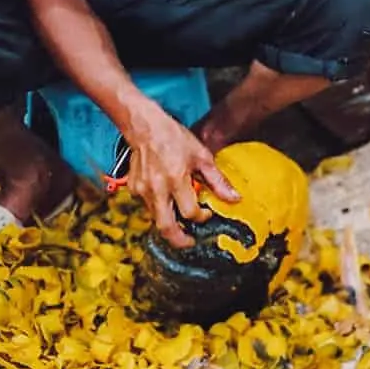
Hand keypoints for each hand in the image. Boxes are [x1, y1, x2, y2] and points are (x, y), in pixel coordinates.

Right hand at [125, 107, 239, 248]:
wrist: (145, 127)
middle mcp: (157, 189)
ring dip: (170, 221)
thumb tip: (235, 198)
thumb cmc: (174, 138)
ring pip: (157, 219)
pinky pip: (149, 207)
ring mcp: (143, 191)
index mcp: (176, 179)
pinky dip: (160, 208)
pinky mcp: (134, 190)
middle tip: (190, 241)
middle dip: (180, 240)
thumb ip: (218, 181)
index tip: (206, 213)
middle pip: (166, 228)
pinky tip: (167, 197)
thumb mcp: (202, 157)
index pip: (190, 212)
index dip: (201, 217)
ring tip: (180, 215)